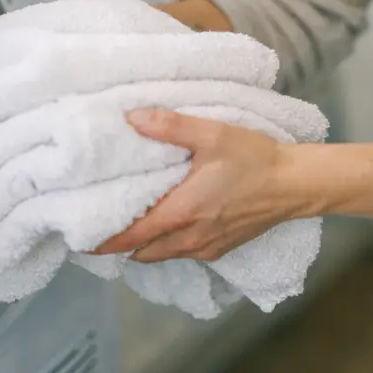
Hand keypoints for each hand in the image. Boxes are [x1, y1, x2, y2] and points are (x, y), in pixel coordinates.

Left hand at [91, 108, 301, 263]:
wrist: (294, 185)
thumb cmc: (253, 159)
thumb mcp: (211, 134)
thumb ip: (169, 126)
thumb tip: (130, 117)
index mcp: (181, 213)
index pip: (130, 237)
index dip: (101, 240)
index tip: (78, 236)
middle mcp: (189, 238)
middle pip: (140, 252)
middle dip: (118, 244)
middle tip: (98, 223)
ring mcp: (206, 248)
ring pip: (161, 255)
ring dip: (142, 245)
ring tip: (127, 223)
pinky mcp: (220, 250)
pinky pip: (181, 253)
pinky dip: (165, 245)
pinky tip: (166, 223)